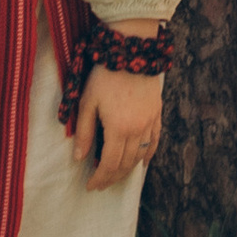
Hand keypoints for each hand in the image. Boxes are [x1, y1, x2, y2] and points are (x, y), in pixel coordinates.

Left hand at [73, 65, 163, 187]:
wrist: (132, 50)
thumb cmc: (105, 75)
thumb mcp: (88, 102)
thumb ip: (84, 131)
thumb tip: (79, 158)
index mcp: (118, 129)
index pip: (109, 164)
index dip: (100, 178)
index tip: (91, 186)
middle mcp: (137, 130)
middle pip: (125, 163)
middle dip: (112, 177)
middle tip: (101, 184)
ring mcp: (150, 122)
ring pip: (140, 155)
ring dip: (128, 169)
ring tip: (116, 175)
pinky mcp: (157, 113)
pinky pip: (155, 140)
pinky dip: (149, 154)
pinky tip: (143, 163)